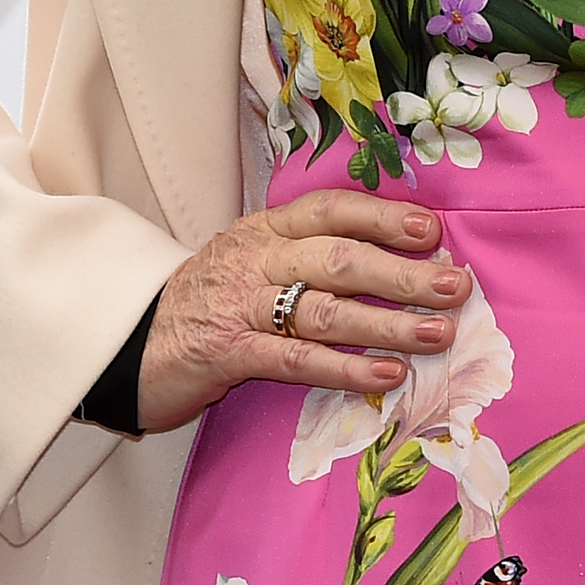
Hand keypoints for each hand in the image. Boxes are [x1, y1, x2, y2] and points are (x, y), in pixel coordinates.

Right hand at [138, 188, 467, 431]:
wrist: (127, 343)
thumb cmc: (209, 301)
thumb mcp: (254, 260)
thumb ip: (309, 254)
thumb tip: (397, 259)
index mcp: (266, 228)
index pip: (331, 210)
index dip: (383, 217)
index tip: (433, 230)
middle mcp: (257, 258)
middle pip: (340, 257)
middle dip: (403, 272)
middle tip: (456, 285)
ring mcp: (241, 305)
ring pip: (324, 309)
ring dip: (388, 322)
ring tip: (437, 333)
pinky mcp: (227, 353)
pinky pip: (294, 360)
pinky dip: (344, 367)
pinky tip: (385, 375)